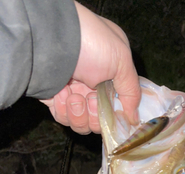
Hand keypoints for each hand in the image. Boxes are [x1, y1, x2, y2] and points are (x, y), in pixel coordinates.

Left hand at [41, 1, 139, 133]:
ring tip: (73, 96)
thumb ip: (132, 91)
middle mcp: (93, 84)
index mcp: (111, 74)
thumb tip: (134, 118)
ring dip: (78, 114)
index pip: (119, 104)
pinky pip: (63, 118)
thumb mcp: (122, 60)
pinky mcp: (54, 98)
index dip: (117, 113)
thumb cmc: (91, 43)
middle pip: (100, 119)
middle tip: (91, 100)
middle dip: (96, 115)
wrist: (50, 40)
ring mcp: (73, 92)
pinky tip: (60, 93)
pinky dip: (62, 109)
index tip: (115, 112)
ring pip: (81, 123)